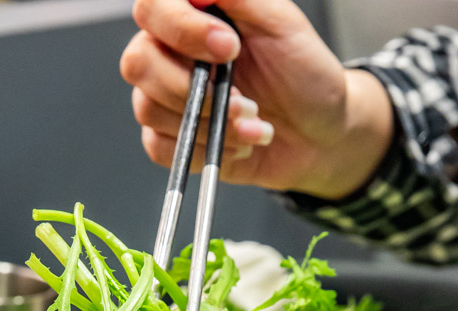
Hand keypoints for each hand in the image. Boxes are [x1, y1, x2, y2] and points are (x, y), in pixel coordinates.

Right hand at [120, 0, 394, 199]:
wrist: (319, 131)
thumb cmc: (304, 72)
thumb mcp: (281, 21)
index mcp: (193, 15)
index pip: (152, 7)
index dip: (181, 29)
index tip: (228, 47)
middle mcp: (172, 52)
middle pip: (138, 63)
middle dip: (192, 88)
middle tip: (243, 98)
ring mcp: (167, 96)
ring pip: (148, 108)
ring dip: (209, 122)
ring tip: (253, 121)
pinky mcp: (173, 138)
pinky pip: (159, 148)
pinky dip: (205, 150)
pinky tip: (240, 144)